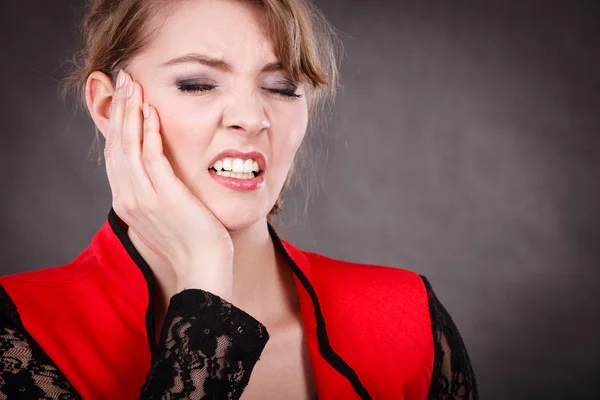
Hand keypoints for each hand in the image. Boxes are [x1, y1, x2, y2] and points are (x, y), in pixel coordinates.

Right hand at [104, 70, 233, 300]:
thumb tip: (162, 178)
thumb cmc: (193, 244)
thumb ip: (158, 195)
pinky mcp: (163, 195)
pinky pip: (151, 156)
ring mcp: (143, 197)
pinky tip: (150, 111)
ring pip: (129, 145)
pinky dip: (148, 131)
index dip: (118, 125)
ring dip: (130, 112)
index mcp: (128, 202)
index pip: (116, 155)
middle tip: (123, 80)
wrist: (203, 269)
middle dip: (120, 109)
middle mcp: (129, 198)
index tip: (125, 100)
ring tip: (132, 85)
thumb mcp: (167, 216)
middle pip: (116, 144)